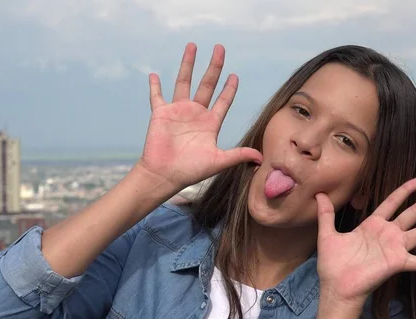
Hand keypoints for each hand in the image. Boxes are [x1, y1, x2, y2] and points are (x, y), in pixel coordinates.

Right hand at [137, 43, 262, 190]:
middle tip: (220, 48)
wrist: (165, 175)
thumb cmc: (190, 171)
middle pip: (207, 84)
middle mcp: (195, 114)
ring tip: (193, 46)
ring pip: (184, 82)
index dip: (229, 89)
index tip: (235, 75)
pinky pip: (157, 96)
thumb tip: (261, 157)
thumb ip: (238, 155)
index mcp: (210, 123)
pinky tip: (154, 74)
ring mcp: (178, 112)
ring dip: (188, 64)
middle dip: (214, 66)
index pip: (223, 101)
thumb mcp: (218, 161)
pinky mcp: (161, 114)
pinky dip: (155, 86)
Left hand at [314, 178, 415, 308]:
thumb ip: (326, 214)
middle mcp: (388, 234)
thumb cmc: (332, 264)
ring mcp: (395, 248)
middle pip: (414, 212)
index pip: (393, 202)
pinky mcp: (398, 263)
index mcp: (373, 225)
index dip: (406, 190)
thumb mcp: (327, 234)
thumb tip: (319, 194)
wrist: (336, 286)